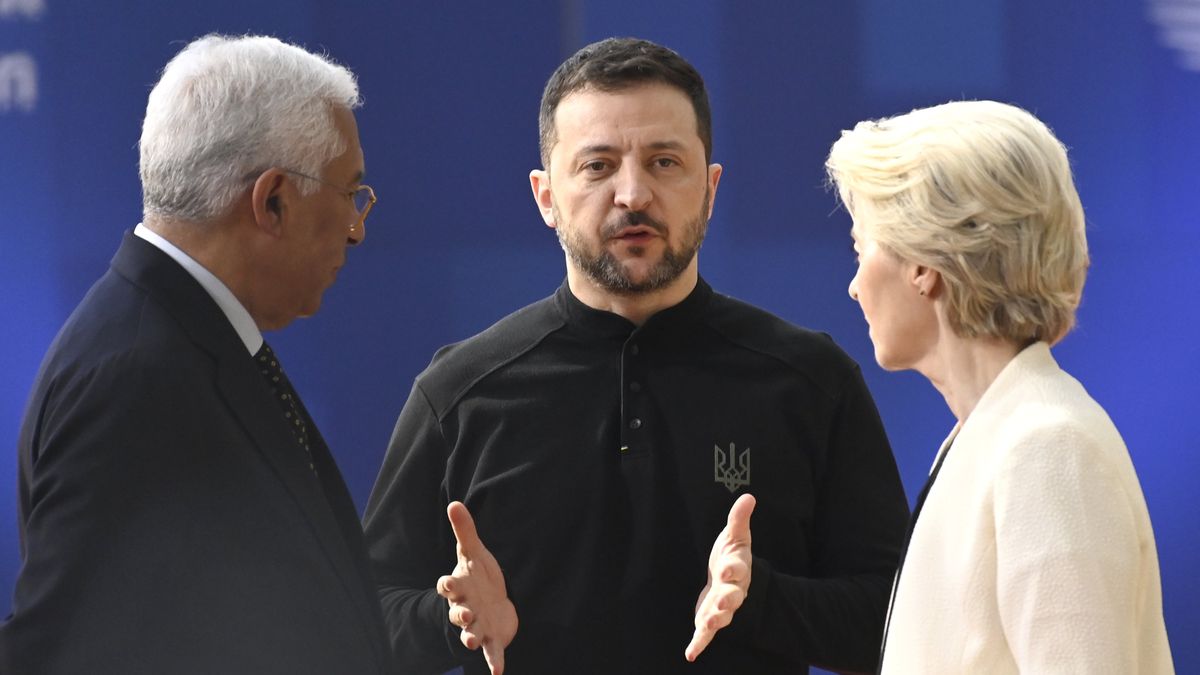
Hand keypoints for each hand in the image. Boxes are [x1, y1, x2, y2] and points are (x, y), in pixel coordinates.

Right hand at [436, 501, 517, 674]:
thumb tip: (454, 502)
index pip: (448, 586)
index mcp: (459, 587)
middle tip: (463, 615)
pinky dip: (493, 663)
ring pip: (470, 635)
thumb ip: (464, 531)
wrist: (491, 603)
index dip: (447, 585)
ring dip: (470, 639)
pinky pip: (491, 653)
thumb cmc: (479, 577)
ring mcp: (476, 626)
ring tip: (472, 642)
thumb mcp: (473, 554)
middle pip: (457, 613)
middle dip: (459, 614)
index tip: (446, 583)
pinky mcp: (491, 640)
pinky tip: (497, 674)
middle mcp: (464, 609)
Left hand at [685, 493, 755, 661]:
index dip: (733, 568)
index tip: (725, 568)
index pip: (738, 568)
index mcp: (738, 568)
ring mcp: (722, 607)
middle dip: (729, 598)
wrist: (727, 579)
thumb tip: (749, 496)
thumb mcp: (734, 536)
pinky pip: (705, 634)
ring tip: (708, 624)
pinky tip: (690, 653)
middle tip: (724, 600)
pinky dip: (699, 644)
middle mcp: (733, 590)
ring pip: (722, 615)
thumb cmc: (730, 556)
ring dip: (715, 620)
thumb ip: (739, 519)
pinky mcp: (709, 619)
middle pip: (734, 596)